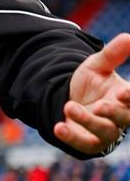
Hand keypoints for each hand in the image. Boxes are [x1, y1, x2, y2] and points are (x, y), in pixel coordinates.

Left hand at [54, 33, 129, 153]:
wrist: (69, 98)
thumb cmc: (90, 83)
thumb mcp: (97, 66)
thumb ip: (113, 54)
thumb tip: (129, 36)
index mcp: (125, 97)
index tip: (124, 92)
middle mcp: (120, 117)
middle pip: (123, 118)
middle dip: (114, 112)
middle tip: (101, 105)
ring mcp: (105, 132)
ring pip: (103, 131)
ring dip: (87, 120)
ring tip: (69, 106)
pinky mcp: (88, 142)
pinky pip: (83, 144)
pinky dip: (71, 137)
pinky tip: (58, 128)